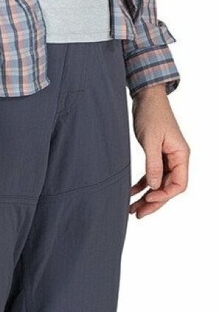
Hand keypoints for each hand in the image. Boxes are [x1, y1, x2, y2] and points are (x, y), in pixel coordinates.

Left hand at [129, 84, 189, 217]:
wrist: (146, 97)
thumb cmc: (151, 114)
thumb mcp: (150, 140)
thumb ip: (153, 164)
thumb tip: (153, 187)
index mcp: (181, 155)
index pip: (179, 184)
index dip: (165, 195)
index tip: (148, 198)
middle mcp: (177, 158)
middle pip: (168, 187)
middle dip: (154, 201)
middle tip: (138, 213)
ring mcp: (167, 157)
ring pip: (159, 183)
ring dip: (147, 196)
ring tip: (133, 209)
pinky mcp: (157, 154)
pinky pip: (151, 175)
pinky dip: (142, 185)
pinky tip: (131, 193)